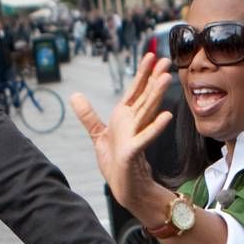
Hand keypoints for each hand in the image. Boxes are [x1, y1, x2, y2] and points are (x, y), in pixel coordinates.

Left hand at [72, 53, 174, 220]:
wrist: (125, 188)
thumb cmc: (115, 163)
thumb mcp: (98, 135)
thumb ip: (88, 116)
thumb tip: (75, 95)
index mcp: (125, 118)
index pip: (135, 91)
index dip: (142, 73)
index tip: (151, 56)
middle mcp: (133, 124)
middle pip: (145, 97)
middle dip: (155, 79)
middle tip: (167, 61)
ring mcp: (135, 137)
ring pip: (147, 112)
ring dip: (157, 96)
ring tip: (166, 79)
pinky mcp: (133, 153)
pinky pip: (145, 138)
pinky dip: (155, 128)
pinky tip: (166, 116)